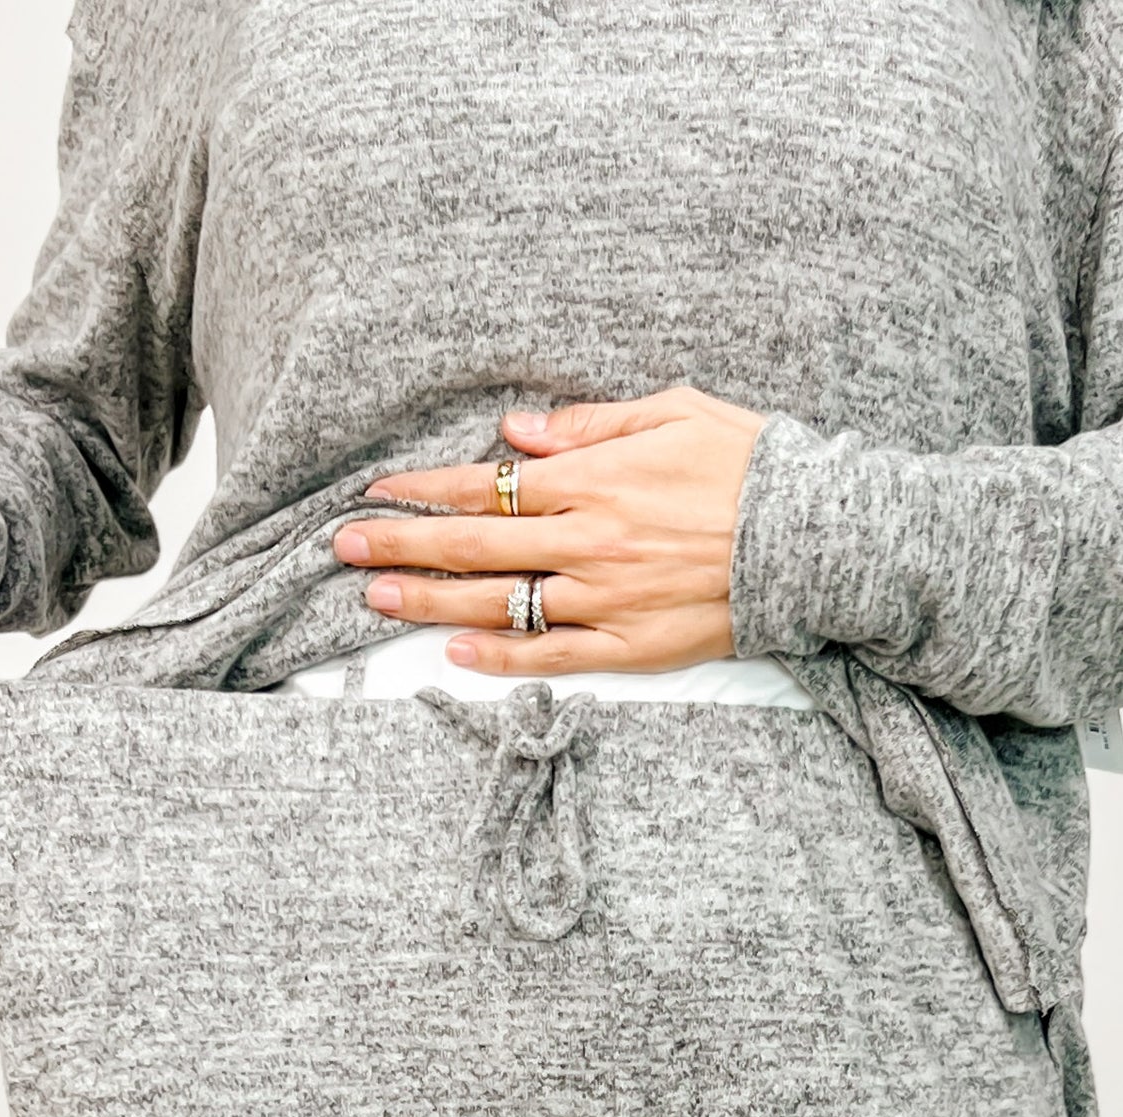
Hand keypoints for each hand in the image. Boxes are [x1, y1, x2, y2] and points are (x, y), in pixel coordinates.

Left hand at [334, 385, 768, 673]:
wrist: (820, 538)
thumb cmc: (753, 466)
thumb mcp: (676, 412)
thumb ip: (590, 423)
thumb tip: (517, 432)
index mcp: (595, 478)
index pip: (486, 485)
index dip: (425, 490)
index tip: (378, 492)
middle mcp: (588, 540)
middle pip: (473, 544)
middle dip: (401, 544)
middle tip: (344, 548)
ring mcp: (605, 598)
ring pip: (498, 603)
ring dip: (430, 602)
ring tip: (376, 600)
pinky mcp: (630, 645)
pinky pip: (551, 654)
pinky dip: (500, 656)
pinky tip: (455, 654)